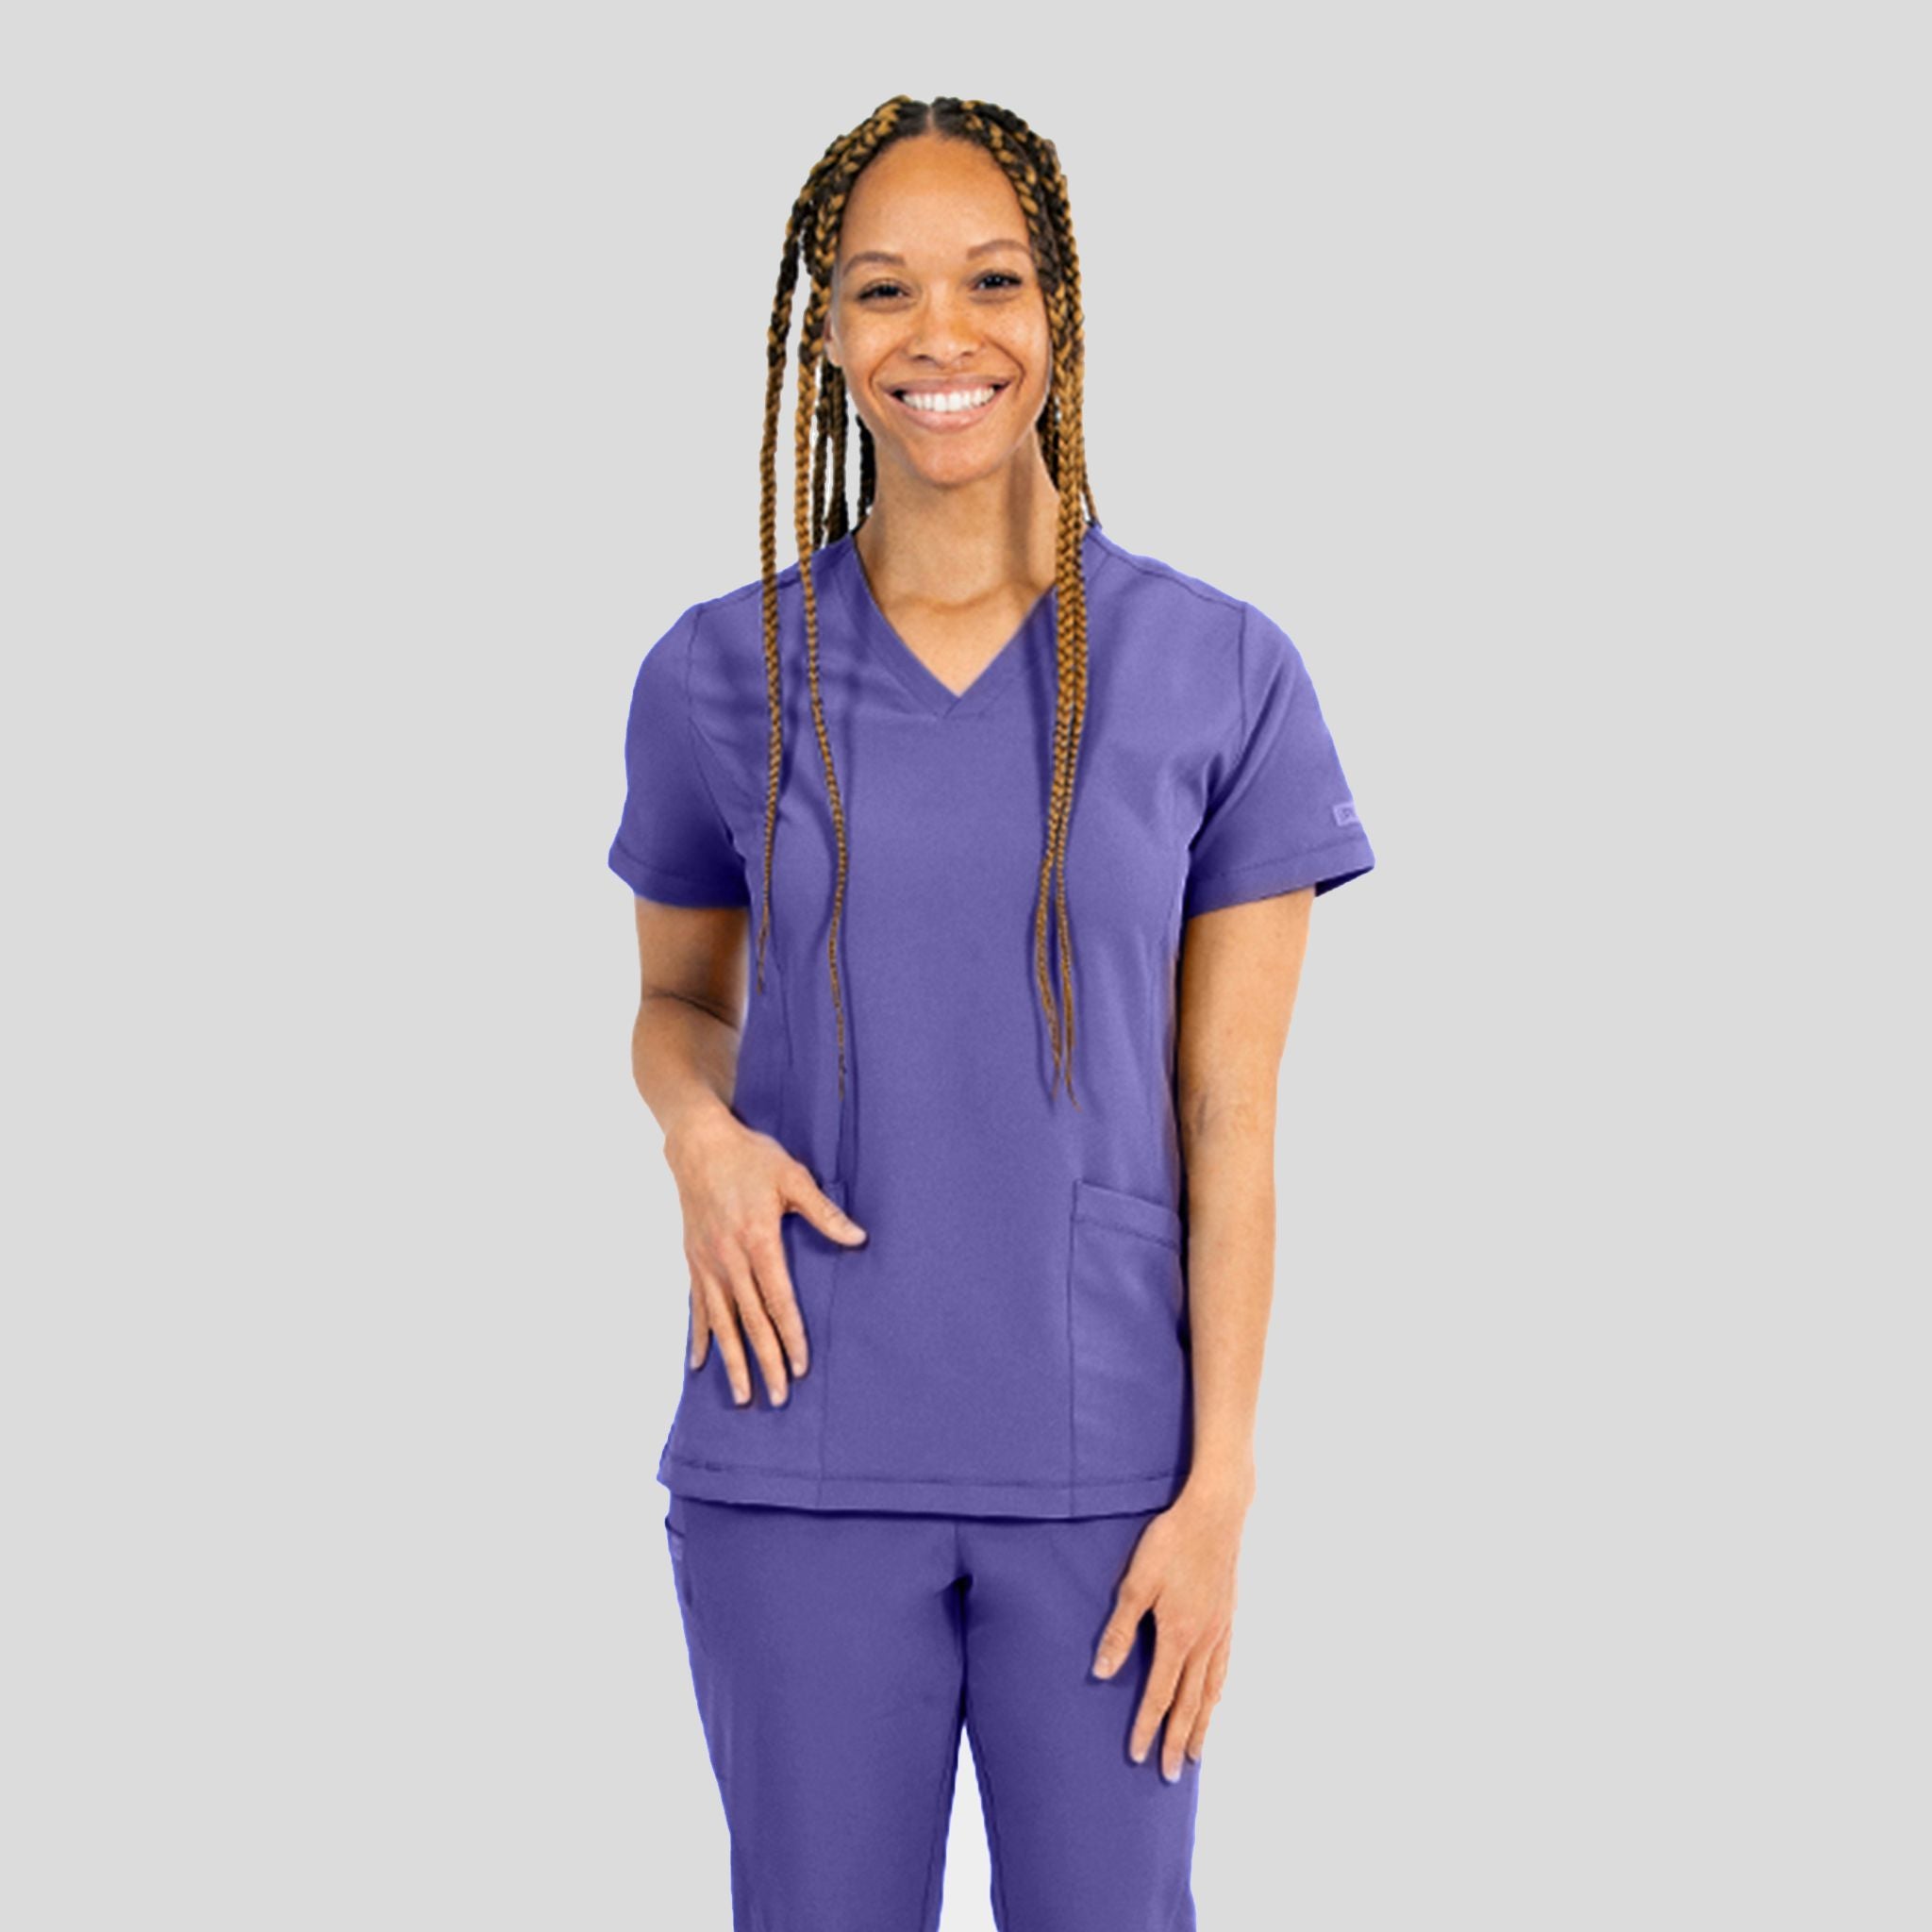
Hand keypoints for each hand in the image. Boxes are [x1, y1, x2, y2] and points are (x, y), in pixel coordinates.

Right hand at [664, 1114, 866, 1407]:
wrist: (698, 1144)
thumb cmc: (750, 1157)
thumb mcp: (793, 1177)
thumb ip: (824, 1212)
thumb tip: (858, 1237)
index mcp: (758, 1241)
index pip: (779, 1300)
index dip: (791, 1335)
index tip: (801, 1366)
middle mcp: (729, 1260)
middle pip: (750, 1321)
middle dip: (765, 1361)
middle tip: (779, 1397)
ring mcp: (708, 1263)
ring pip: (722, 1323)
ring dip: (733, 1361)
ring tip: (743, 1396)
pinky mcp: (694, 1262)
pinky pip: (697, 1307)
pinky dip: (699, 1337)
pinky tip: (700, 1364)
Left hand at [1091, 1484, 1244, 1778]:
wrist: (1216, 1513)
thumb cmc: (1170, 1542)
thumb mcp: (1136, 1582)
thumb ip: (1119, 1629)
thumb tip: (1102, 1672)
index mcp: (1177, 1635)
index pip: (1159, 1694)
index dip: (1148, 1727)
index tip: (1138, 1756)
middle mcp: (1203, 1641)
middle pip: (1189, 1703)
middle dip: (1178, 1740)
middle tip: (1171, 1775)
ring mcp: (1220, 1631)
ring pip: (1211, 1691)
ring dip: (1201, 1724)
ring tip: (1196, 1753)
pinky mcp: (1228, 1617)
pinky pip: (1224, 1668)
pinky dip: (1218, 1693)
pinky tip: (1215, 1700)